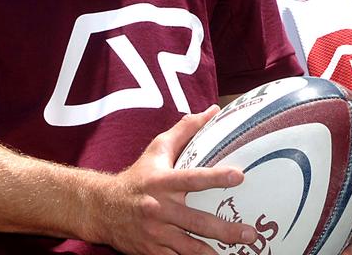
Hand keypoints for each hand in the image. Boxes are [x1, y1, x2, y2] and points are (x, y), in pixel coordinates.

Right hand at [88, 107, 258, 254]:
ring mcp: (155, 233)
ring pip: (189, 247)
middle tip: (249, 234)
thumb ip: (184, 131)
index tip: (238, 176)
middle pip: (197, 222)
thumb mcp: (156, 151)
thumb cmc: (136, 177)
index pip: (192, 179)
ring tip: (236, 253)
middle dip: (225, 230)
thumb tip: (211, 112)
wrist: (102, 209)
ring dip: (213, 252)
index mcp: (162, 182)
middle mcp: (159, 208)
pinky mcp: (152, 251)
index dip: (215, 177)